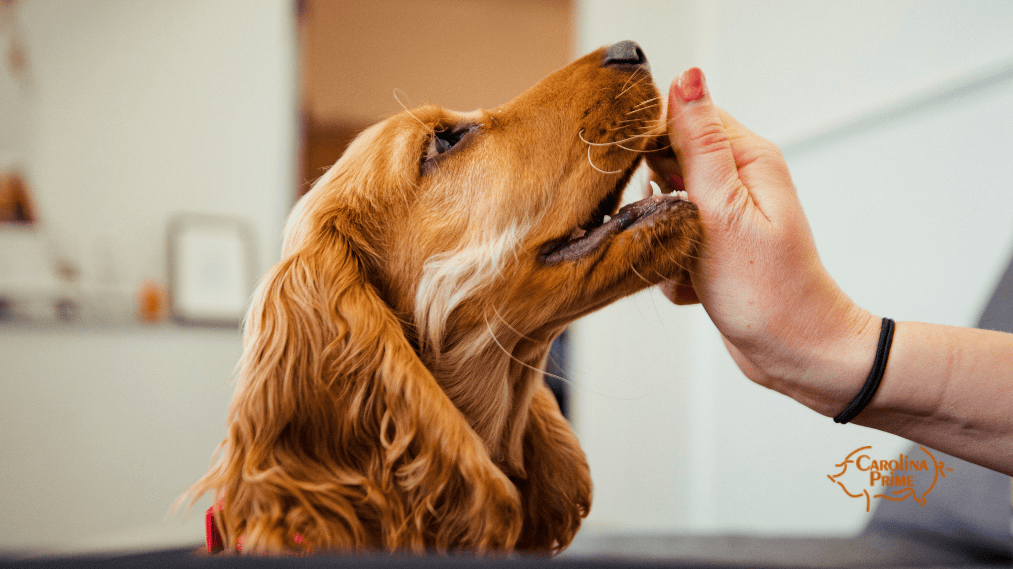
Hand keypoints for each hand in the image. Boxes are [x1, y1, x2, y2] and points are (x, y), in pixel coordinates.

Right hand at [648, 69, 878, 414]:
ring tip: (687, 264)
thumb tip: (687, 76)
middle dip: (654, 200)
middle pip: (666, 164)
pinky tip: (696, 286)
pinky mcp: (715, 247)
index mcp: (747, 158)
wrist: (795, 356)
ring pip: (661, 209)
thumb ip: (699, 145)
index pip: (683, 116)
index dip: (653, 145)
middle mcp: (738, 181)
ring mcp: (726, 216)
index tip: (650, 184)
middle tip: (674, 232)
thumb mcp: (723, 212)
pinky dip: (674, 268)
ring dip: (662, 239)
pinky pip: (671, 244)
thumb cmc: (768, 292)